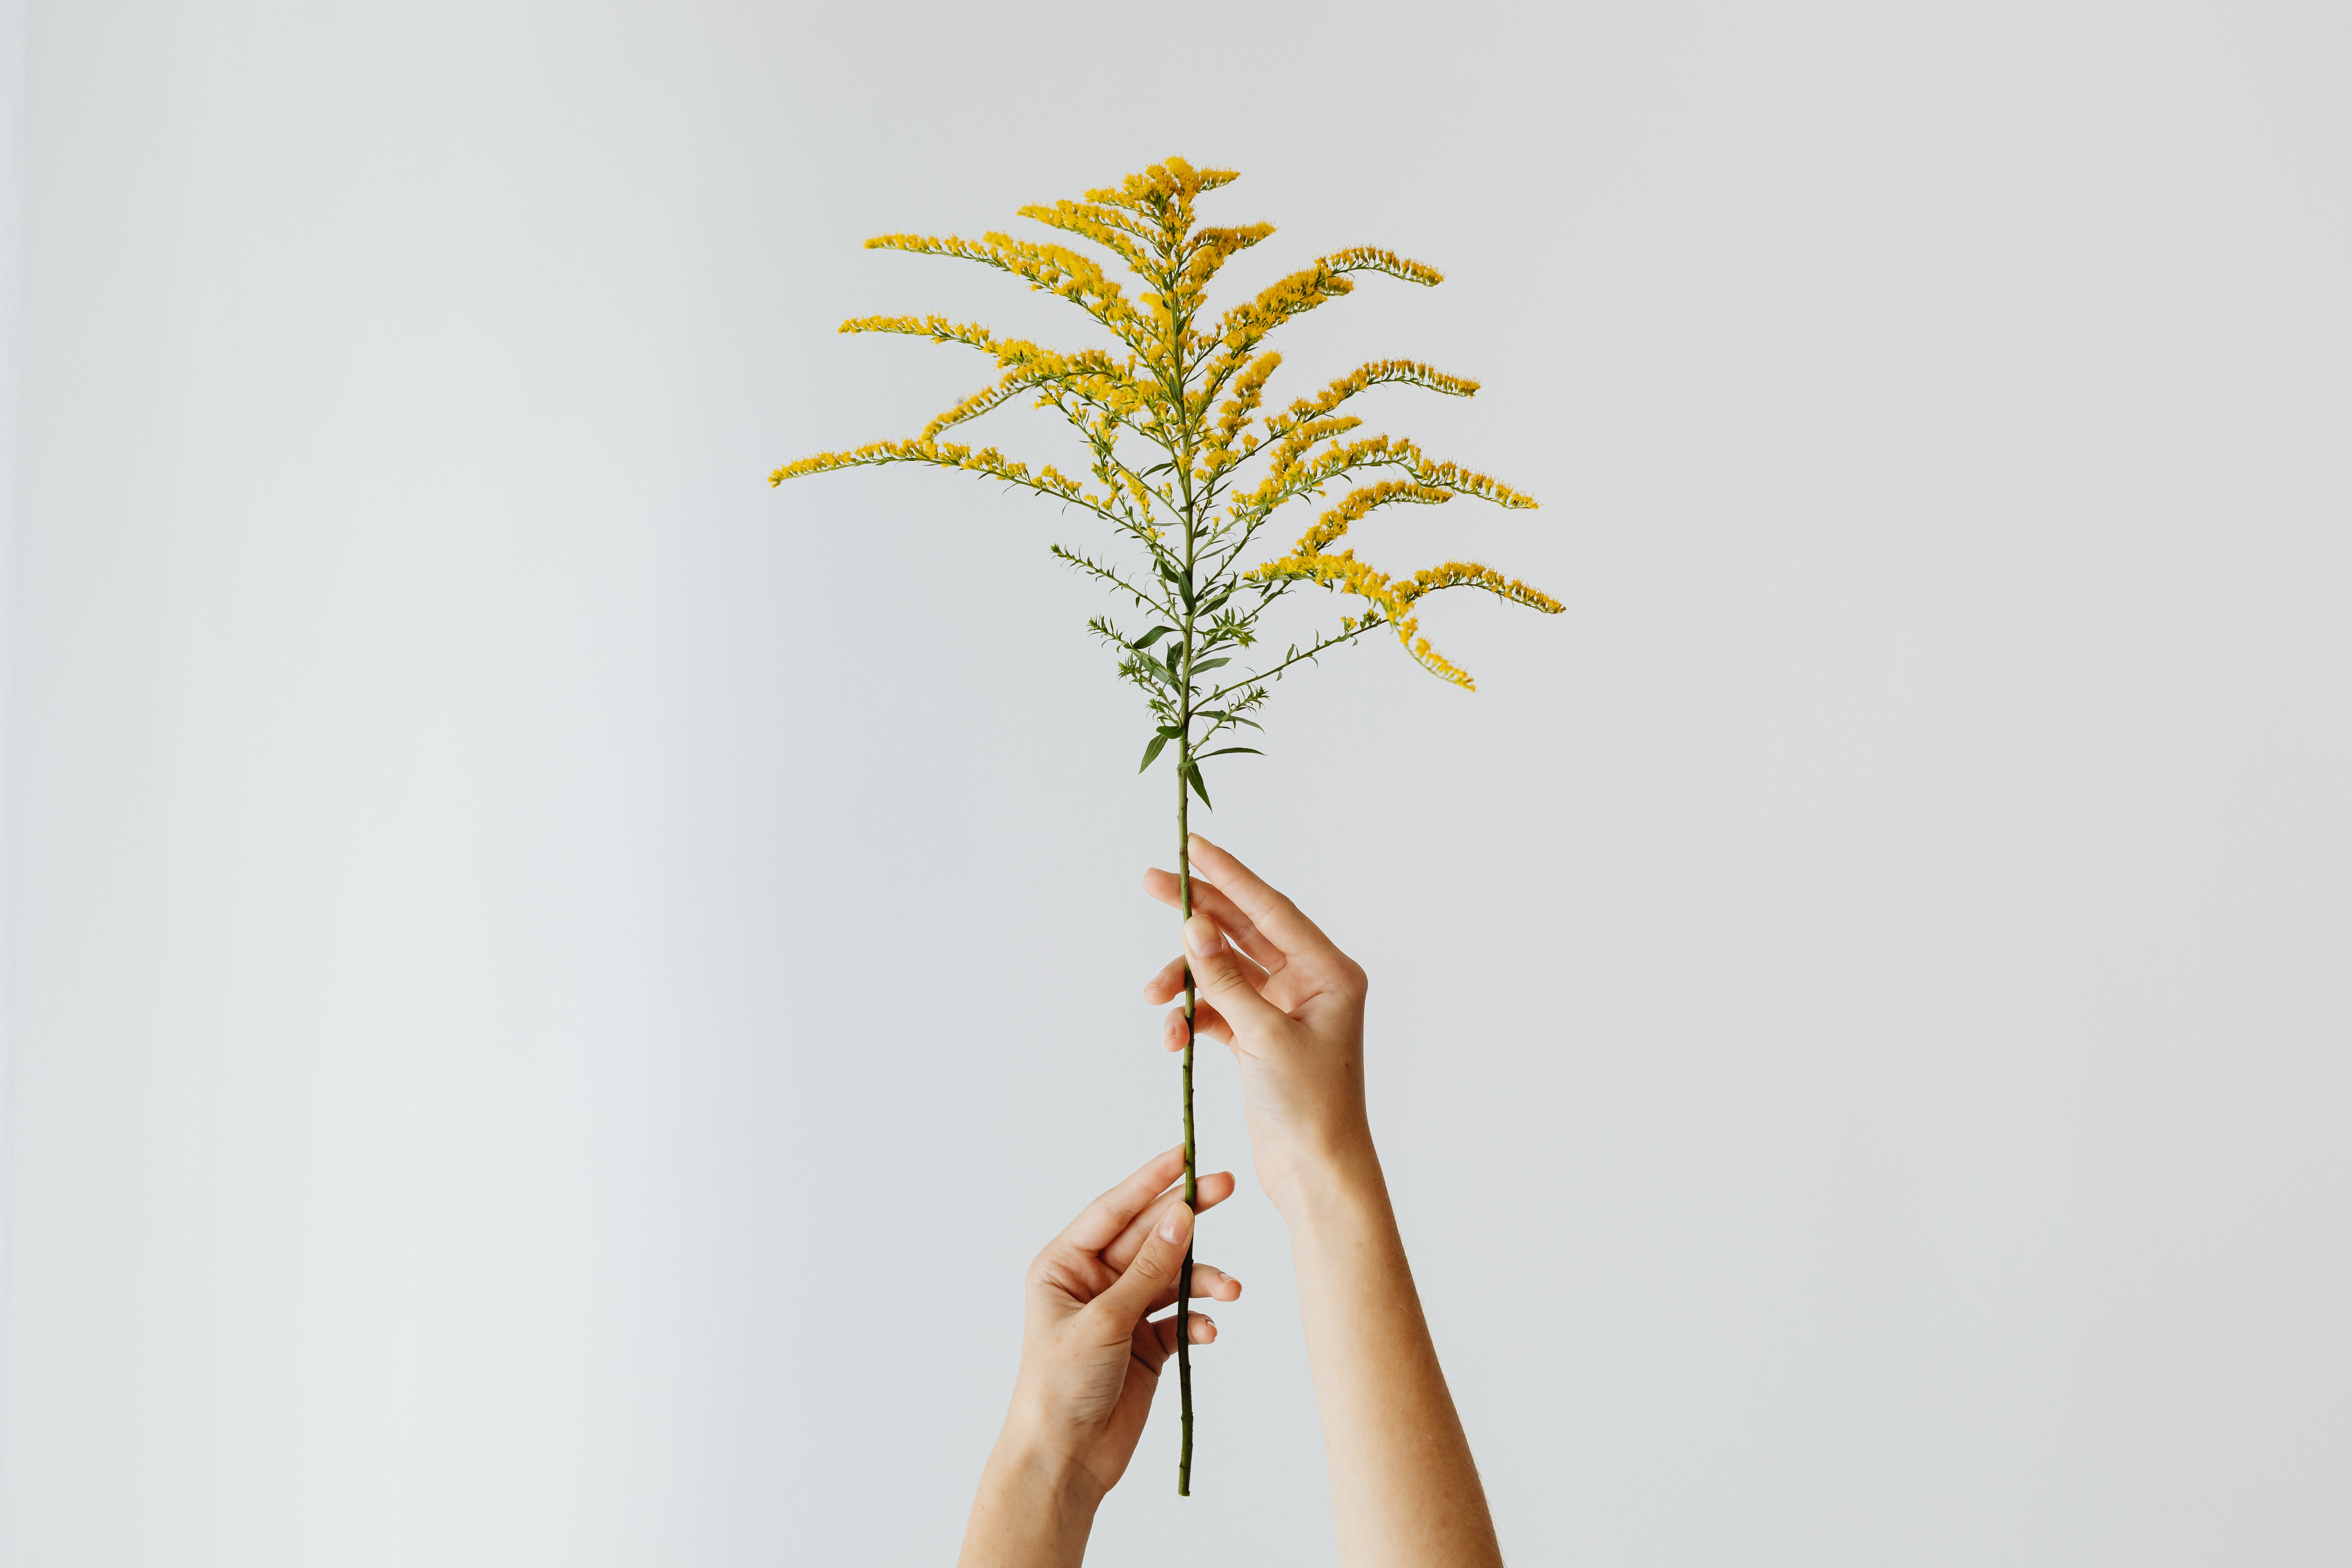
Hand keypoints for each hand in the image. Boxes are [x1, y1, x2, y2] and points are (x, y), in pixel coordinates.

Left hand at [969, 1148, 1241, 1544]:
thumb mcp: (1103, 1320)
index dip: (1151, 1179)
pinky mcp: (1146, 1344)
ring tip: (1230, 1290)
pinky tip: (1209, 1329)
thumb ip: (1147, 1269)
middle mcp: (1094, 1281)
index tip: (1186, 1152)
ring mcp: (1122, 1312)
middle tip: (1228, 1186)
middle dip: (1189, 1217)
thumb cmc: (1060, 1386)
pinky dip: (1197, 1319)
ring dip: (1202, 1279)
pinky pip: (1179, 1317)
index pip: (1114, 1209)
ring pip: (1171, 1277)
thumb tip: (1181, 1216)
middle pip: (1149, 1236)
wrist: (1064, 1458)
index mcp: (1065, 1265)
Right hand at [1143, 834, 1373, 1214]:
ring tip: (1153, 997)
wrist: (1316, 1173)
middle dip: (1196, 914)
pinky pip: (1216, 1009)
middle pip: (1242, 931)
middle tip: (1151, 882)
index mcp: (1330, 972)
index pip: (1271, 908)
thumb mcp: (1263, 1036)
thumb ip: (1224, 978)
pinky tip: (1171, 1036)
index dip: (1230, 875)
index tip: (1195, 846)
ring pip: (1222, 973)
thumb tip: (1193, 926)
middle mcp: (1310, 984)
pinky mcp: (1259, 1039)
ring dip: (1184, 981)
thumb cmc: (1310, 1107)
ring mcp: (1283, 1011)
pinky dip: (1191, 1017)